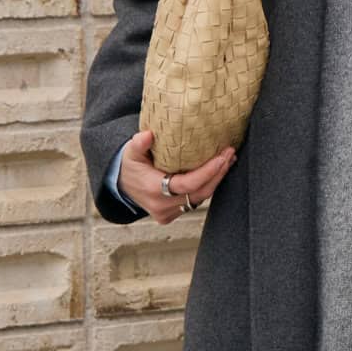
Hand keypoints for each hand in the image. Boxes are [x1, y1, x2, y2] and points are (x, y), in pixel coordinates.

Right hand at [119, 128, 234, 223]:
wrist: (122, 186)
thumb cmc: (130, 166)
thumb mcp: (130, 152)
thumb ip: (138, 144)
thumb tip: (147, 135)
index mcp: (153, 190)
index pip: (187, 185)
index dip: (207, 173)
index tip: (221, 158)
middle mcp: (162, 205)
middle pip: (199, 193)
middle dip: (218, 174)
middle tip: (229, 154)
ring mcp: (168, 213)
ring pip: (199, 199)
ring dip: (216, 180)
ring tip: (227, 160)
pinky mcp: (172, 215)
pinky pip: (194, 202)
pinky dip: (206, 187)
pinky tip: (216, 172)